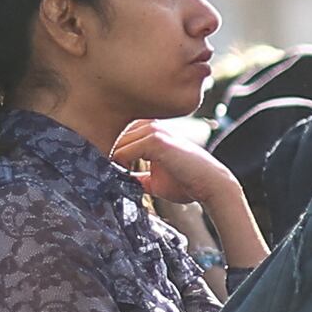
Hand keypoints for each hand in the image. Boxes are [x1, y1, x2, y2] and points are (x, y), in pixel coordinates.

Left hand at [109, 121, 265, 267]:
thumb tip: (117, 184)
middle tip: (99, 174)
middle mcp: (152, 126)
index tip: (103, 168)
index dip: (109, 150)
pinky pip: (123, 151)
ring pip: (115, 143)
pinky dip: (118, 165)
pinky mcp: (156, 141)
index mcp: (152, 130)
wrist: (211, 185)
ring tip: (109, 176)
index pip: (118, 132)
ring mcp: (154, 131)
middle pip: (113, 135)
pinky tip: (121, 177)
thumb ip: (137, 176)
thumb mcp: (154, 179)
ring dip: (110, 161)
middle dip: (105, 155)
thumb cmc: (187, 182)